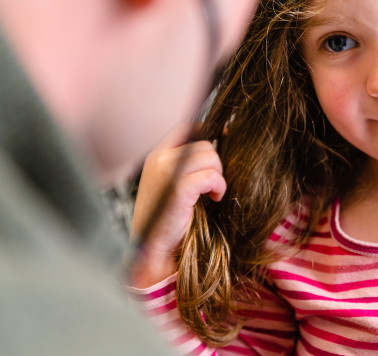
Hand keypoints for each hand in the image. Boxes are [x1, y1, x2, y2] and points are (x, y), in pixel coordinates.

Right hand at [129, 123, 225, 286]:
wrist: (154, 249)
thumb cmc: (168, 219)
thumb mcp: (173, 184)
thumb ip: (187, 165)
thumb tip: (220, 142)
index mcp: (156, 156)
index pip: (186, 128)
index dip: (208, 132)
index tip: (223, 142)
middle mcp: (159, 159)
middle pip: (204, 144)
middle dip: (215, 164)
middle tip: (213, 185)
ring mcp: (167, 171)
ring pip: (210, 156)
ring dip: (218, 176)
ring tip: (212, 193)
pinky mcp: (177, 188)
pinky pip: (211, 176)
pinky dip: (218, 187)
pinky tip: (215, 198)